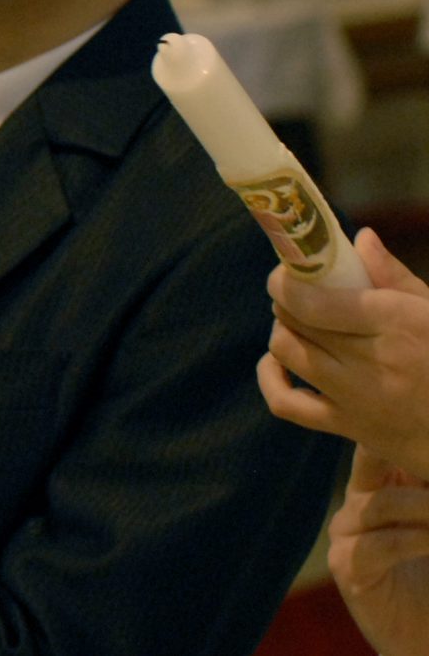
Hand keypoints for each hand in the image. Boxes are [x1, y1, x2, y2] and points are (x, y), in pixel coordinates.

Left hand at [261, 228, 428, 477]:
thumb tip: (361, 238)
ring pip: (286, 352)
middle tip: (299, 297)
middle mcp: (372, 359)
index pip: (310, 299)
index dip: (285, 281)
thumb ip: (394, 276)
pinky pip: (286, 404)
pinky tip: (275, 364)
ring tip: (296, 326)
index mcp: (396, 322)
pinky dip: (269, 380)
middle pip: (295, 320)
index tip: (287, 273)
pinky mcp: (351, 428)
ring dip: (282, 333)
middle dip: (288, 302)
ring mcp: (358, 397)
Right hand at [333, 448, 428, 655]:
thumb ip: (426, 488)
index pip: (380, 443)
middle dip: (403, 453)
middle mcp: (356, 504)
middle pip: (369, 459)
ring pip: (382, 504)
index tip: (422, 419)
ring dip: (426, 505)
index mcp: (377, 486)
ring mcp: (347, 535)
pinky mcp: (348, 567)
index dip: (404, 430)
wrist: (426, 637)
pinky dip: (416, 539)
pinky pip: (380, 544)